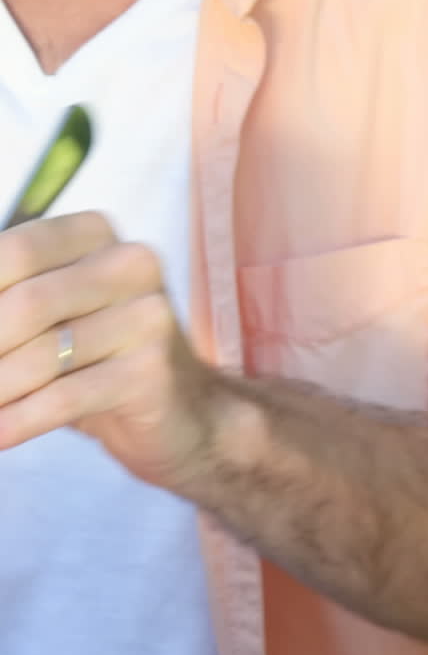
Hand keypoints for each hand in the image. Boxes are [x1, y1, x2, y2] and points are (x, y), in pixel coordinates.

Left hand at [0, 211, 227, 493]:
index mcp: (96, 234)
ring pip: (43, 355)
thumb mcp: (46, 316)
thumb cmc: (95, 359)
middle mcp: (131, 262)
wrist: (182, 416)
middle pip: (26, 303)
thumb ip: (3, 301)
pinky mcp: (152, 370)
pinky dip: (18, 420)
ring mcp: (148, 315)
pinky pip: (66, 397)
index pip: (14, 251)